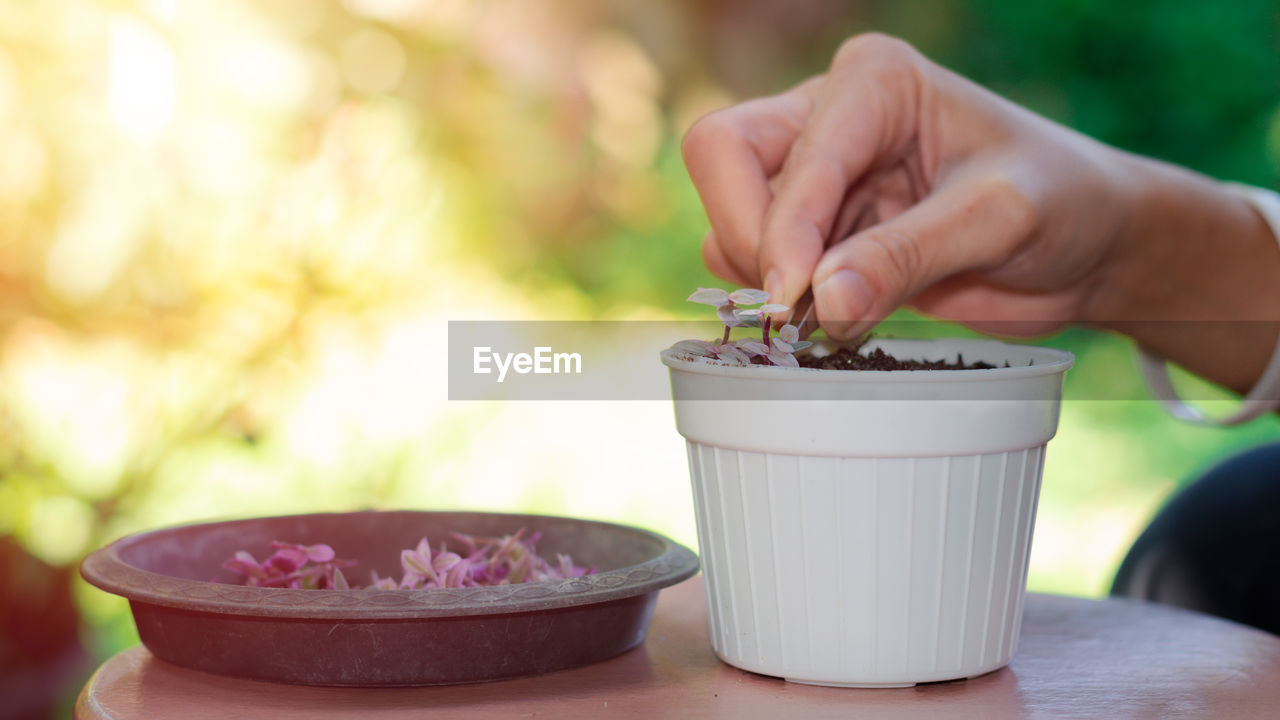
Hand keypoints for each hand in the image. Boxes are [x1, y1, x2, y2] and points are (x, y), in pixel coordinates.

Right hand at [682, 33, 1137, 338]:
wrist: (1089, 245)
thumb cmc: (1064, 204)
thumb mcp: (998, 222)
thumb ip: (908, 256)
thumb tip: (820, 300)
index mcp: (871, 82)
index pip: (772, 147)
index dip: (777, 229)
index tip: (793, 303)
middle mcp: (830, 115)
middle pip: (722, 161)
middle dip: (750, 240)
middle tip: (798, 308)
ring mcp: (817, 175)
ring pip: (730, 219)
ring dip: (766, 278)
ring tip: (839, 312)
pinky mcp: (819, 230)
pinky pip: (756, 263)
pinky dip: (783, 301)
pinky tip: (840, 315)